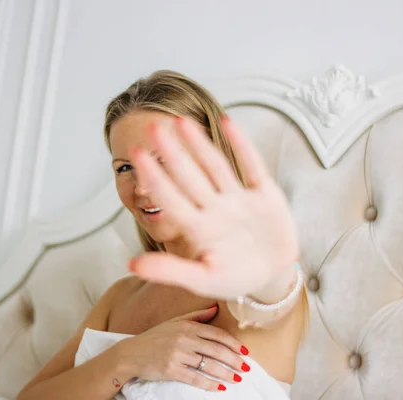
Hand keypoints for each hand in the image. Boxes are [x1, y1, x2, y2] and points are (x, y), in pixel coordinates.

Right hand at [116, 306, 249, 391]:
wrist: (131, 353)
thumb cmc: (155, 337)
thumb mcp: (174, 322)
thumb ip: (196, 316)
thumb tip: (215, 308)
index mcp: (187, 326)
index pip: (216, 334)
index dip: (233, 343)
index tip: (244, 351)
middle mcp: (184, 339)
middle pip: (216, 350)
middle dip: (234, 360)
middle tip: (246, 367)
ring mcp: (178, 355)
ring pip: (209, 365)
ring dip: (226, 373)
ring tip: (237, 378)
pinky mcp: (171, 370)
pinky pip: (195, 378)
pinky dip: (209, 384)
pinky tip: (220, 387)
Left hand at [128, 116, 298, 300]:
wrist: (271, 276)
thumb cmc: (234, 279)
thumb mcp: (203, 279)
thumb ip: (170, 270)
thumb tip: (131, 265)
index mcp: (197, 228)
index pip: (171, 199)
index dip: (155, 178)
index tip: (136, 156)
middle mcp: (214, 209)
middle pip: (190, 177)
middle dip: (171, 153)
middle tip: (152, 128)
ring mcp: (239, 200)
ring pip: (216, 167)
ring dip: (199, 144)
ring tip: (182, 122)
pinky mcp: (264, 195)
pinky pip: (252, 166)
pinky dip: (241, 145)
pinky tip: (227, 122)